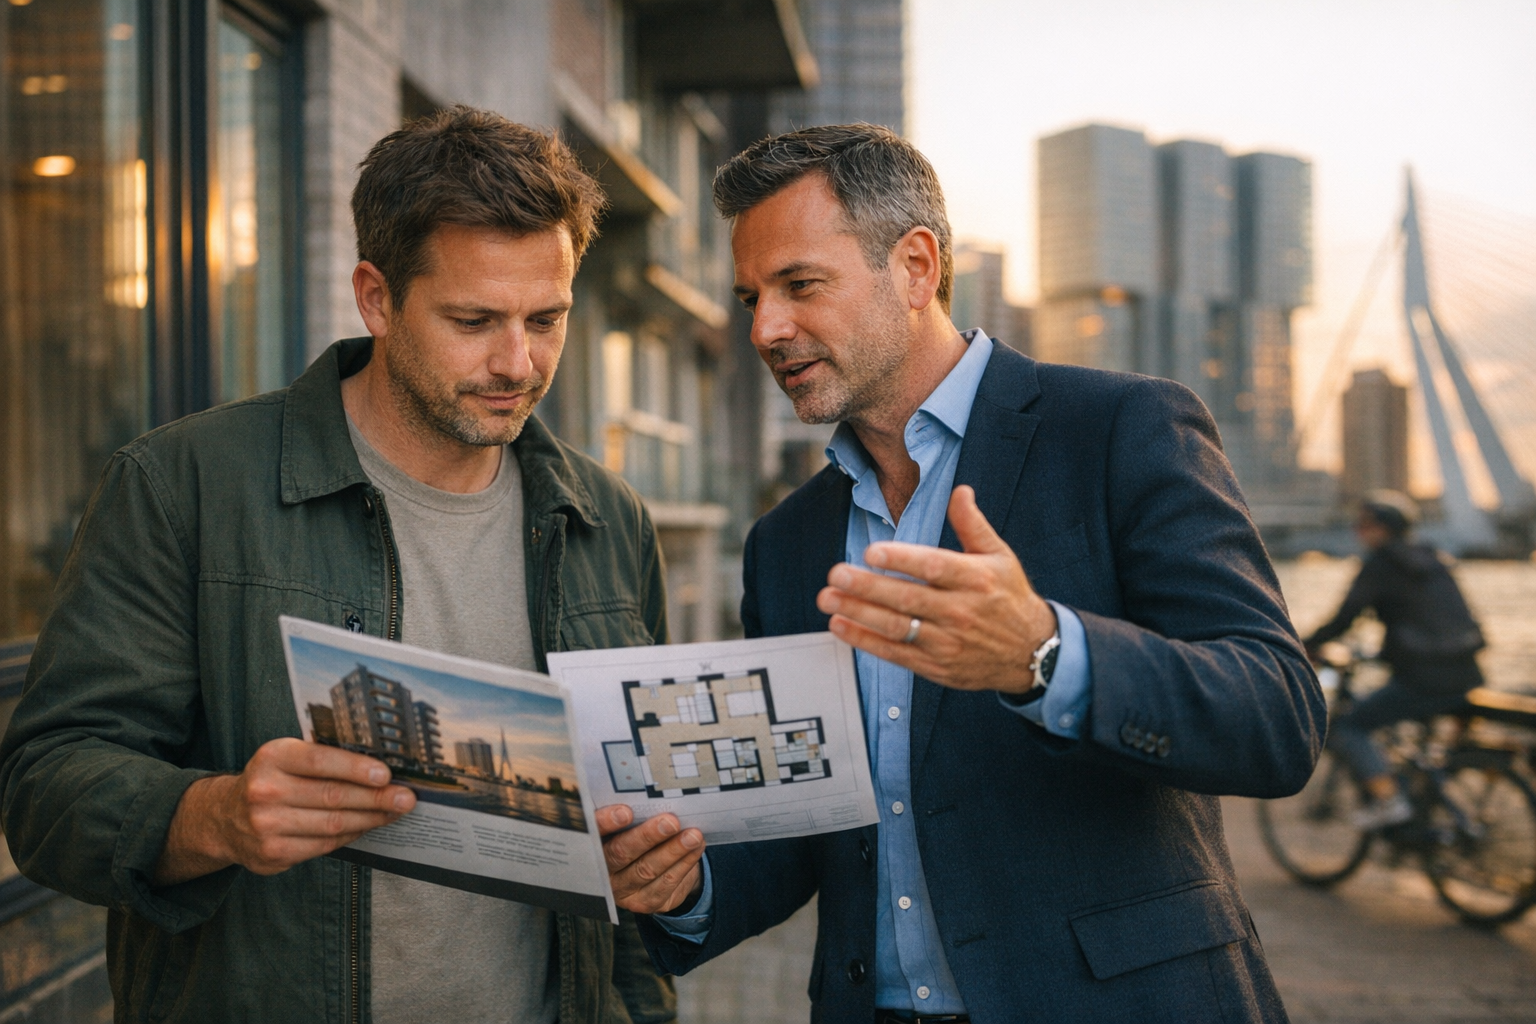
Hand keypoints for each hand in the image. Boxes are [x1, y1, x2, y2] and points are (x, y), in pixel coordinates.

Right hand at [153, 738, 415, 885]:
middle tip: (406, 798)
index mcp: (271, 758)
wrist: (224, 818)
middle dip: (376, 798)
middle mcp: (264, 791)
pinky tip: (367, 827)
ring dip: (370, 819)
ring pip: (332, 825)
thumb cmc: (271, 780)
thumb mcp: (286, 757)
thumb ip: (323, 758)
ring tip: (394, 813)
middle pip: (332, 797)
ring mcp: (266, 826)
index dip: (356, 768)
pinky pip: (324, 845)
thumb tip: (379, 767)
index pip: (319, 761)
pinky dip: (351, 836)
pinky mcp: (272, 853)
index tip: (386, 774)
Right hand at [597, 804, 704, 914]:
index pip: (592, 833)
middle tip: (670, 822)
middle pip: (621, 854)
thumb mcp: (625, 823)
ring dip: (673, 850)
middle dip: (647, 836)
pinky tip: (696, 848)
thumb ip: (627, 812)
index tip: (625, 812)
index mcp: (592, 846)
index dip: (605, 823)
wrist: (653, 867)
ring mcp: (623, 890)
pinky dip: (684, 863)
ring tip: (692, 835)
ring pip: (647, 869)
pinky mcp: (645, 902)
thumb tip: (649, 793)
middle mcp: (603, 872)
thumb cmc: (635, 834)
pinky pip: (666, 883)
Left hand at [816, 485, 1055, 694]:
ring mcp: (948, 642)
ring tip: (828, 599)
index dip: (902, 559)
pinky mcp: (937, 666)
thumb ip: (973, 524)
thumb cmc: (1010, 597)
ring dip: (858, 613)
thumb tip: (959, 491)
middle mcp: (961, 612)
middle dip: (867, 587)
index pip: (934, 567)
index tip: (872, 551)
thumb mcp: (999, 556)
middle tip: (836, 574)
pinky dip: (866, 641)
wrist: (1033, 653)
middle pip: (908, 598)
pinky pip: (896, 653)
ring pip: (897, 627)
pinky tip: (841, 626)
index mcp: (975, 579)